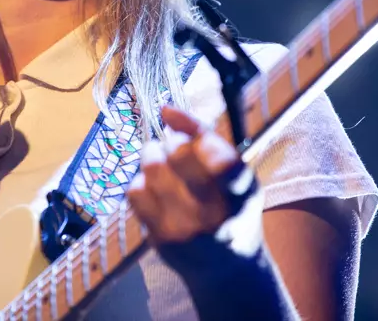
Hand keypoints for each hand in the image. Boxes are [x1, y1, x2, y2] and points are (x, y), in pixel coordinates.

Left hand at [127, 106, 260, 249]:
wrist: (227, 269)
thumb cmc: (230, 208)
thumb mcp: (235, 173)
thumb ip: (204, 135)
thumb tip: (165, 109)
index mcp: (241, 191)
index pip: (218, 157)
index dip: (194, 133)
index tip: (181, 127)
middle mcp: (216, 212)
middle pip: (178, 154)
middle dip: (171, 142)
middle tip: (172, 148)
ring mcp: (186, 228)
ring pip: (153, 167)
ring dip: (152, 155)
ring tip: (159, 161)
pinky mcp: (161, 238)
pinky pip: (136, 191)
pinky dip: (141, 182)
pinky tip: (153, 189)